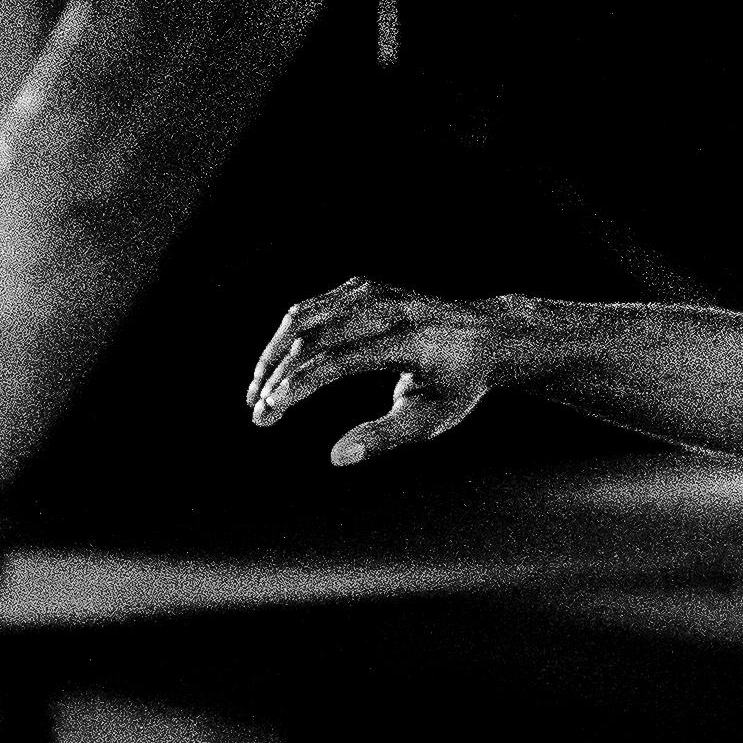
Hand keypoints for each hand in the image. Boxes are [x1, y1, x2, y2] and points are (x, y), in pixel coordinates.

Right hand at [246, 279, 510, 468]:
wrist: (485, 334)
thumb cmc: (458, 385)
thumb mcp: (431, 419)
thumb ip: (384, 437)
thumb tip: (336, 457)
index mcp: (406, 342)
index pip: (337, 362)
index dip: (299, 388)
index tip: (271, 413)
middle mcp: (386, 308)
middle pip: (312, 336)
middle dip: (277, 376)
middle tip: (257, 414)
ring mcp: (372, 291)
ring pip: (304, 316)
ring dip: (273, 355)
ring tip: (258, 394)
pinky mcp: (362, 286)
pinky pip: (313, 308)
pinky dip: (289, 337)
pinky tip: (278, 369)